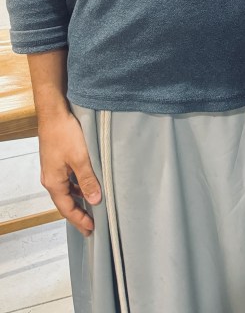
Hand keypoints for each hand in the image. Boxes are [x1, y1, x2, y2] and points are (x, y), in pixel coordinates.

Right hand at [37, 110, 100, 235]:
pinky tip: (86, 185)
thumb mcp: (80, 158)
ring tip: (92, 206)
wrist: (53, 113)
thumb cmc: (64, 134)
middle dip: (78, 213)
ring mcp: (53, 170)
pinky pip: (67, 180)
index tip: (91, 229)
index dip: (79, 220)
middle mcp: (50, 179)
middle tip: (92, 224)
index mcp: (54, 182)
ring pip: (66, 191)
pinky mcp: (57, 160)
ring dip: (78, 199)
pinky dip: (77, 186)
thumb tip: (95, 201)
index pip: (67, 209)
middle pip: (65, 202)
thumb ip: (87, 180)